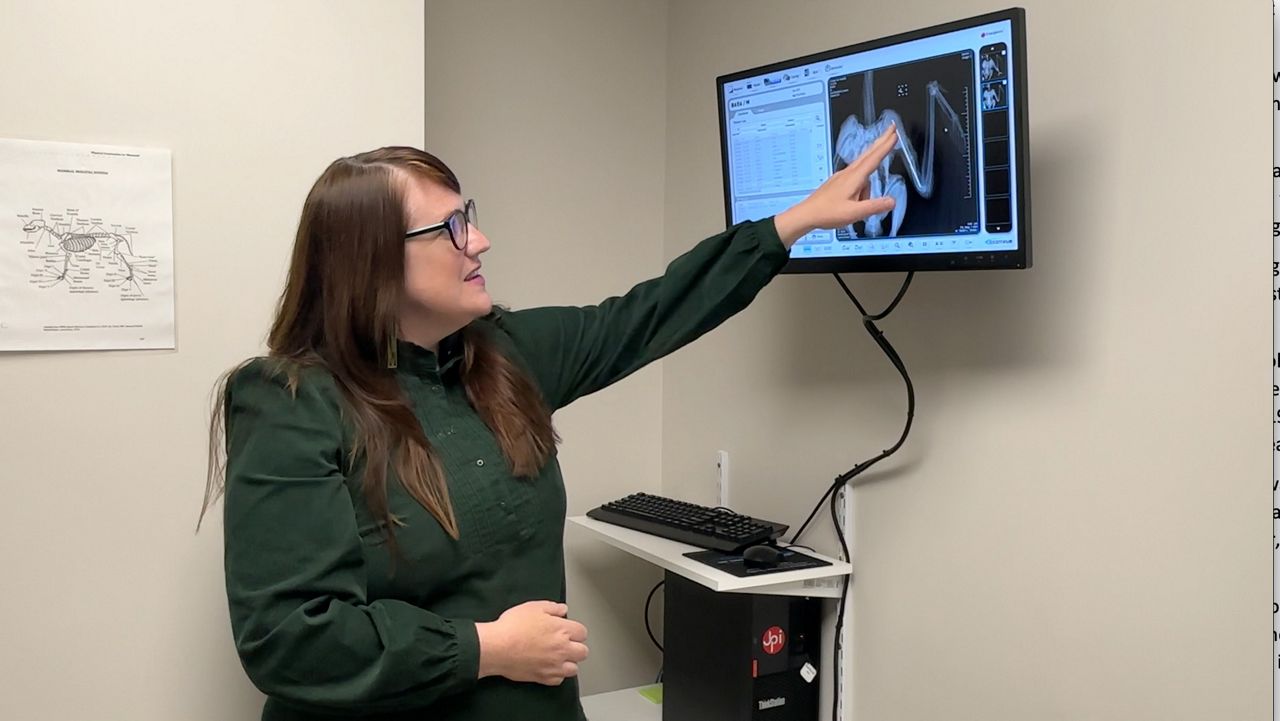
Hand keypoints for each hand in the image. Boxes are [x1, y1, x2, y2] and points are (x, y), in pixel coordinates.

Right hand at [475, 601, 588, 685]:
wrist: (497, 647)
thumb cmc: (512, 626)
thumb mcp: (533, 607)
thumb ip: (552, 608)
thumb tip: (563, 610)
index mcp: (562, 630)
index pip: (582, 632)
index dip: (575, 630)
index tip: (568, 630)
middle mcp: (562, 649)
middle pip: (583, 652)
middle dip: (576, 647)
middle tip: (565, 644)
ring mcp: (554, 665)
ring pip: (574, 668)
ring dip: (569, 663)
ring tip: (558, 657)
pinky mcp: (543, 677)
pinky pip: (559, 680)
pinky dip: (556, 674)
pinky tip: (548, 667)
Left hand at [774, 123, 898, 246]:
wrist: (806, 214)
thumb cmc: (827, 213)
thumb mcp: (855, 213)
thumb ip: (875, 207)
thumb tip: (891, 201)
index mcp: (854, 178)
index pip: (874, 158)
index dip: (886, 145)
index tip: (894, 133)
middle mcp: (848, 173)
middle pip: (868, 153)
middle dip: (881, 141)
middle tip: (891, 129)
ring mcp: (842, 177)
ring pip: (863, 173)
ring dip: (868, 187)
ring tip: (860, 206)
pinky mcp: (838, 182)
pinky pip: (855, 179)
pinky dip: (861, 186)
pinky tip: (856, 200)